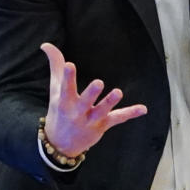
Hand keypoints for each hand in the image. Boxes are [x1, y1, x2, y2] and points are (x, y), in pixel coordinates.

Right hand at [41, 42, 146, 157]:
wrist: (60, 144)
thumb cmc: (59, 111)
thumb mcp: (55, 89)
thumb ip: (56, 65)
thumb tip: (46, 45)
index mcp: (65, 102)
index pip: (65, 88)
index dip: (68, 77)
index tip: (70, 65)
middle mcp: (77, 112)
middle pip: (85, 102)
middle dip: (91, 94)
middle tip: (98, 83)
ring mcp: (91, 120)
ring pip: (102, 111)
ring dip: (110, 102)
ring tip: (118, 92)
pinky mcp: (103, 125)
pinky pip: (117, 118)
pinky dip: (130, 113)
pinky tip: (143, 109)